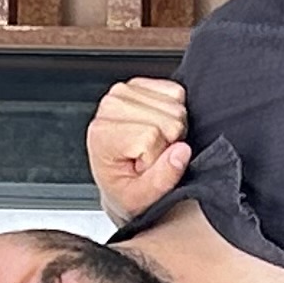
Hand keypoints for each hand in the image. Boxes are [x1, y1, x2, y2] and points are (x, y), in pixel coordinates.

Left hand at [86, 76, 193, 219]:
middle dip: (168, 142)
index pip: (151, 135)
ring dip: (172, 129)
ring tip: (153, 144)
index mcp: (102, 133)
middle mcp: (110, 107)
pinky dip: (175, 112)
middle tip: (150, 157)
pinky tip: (158, 127)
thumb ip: (162, 179)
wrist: (120, 181)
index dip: (156, 157)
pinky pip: (177, 92)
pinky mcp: (141, 84)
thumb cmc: (126, 190)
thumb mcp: (140, 199)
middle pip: (169, 119)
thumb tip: (181, 151)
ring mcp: (124, 92)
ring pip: (176, 107)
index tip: (142, 168)